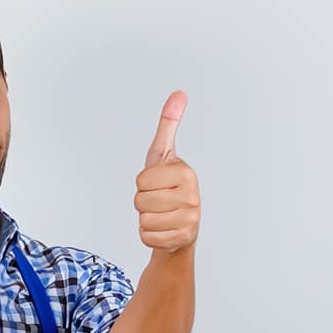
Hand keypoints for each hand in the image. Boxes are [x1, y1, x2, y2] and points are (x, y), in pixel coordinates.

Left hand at [134, 90, 200, 252]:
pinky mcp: (182, 239)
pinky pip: (146, 237)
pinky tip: (162, 229)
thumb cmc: (167, 186)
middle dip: (142, 202)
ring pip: (143, 220)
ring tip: (161, 214)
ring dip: (145, 218)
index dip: (142, 183)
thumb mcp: (164, 154)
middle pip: (140, 200)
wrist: (180, 224)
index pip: (141, 179)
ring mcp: (190, 219)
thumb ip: (168, 125)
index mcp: (186, 172)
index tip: (156, 183)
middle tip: (157, 201)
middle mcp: (192, 196)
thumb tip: (179, 93)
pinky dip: (148, 235)